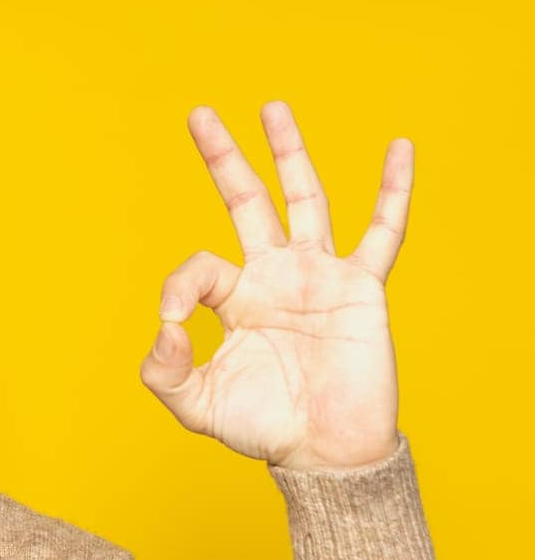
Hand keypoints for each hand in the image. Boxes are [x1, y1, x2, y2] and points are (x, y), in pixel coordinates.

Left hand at [140, 101, 407, 471]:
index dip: (177, 289)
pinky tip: (399, 147)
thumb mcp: (196, 406)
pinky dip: (393, 190)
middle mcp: (274, 278)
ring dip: (288, 153)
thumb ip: (163, 373)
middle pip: (245, 202)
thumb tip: (161, 330)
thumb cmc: (263, 429)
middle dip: (223, 159)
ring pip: (304, 200)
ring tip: (272, 108)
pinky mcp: (361, 287)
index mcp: (234, 301)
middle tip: (199, 114)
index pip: (197, 268)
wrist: (324, 451)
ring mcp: (318, 276)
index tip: (172, 325)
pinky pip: (383, 231)